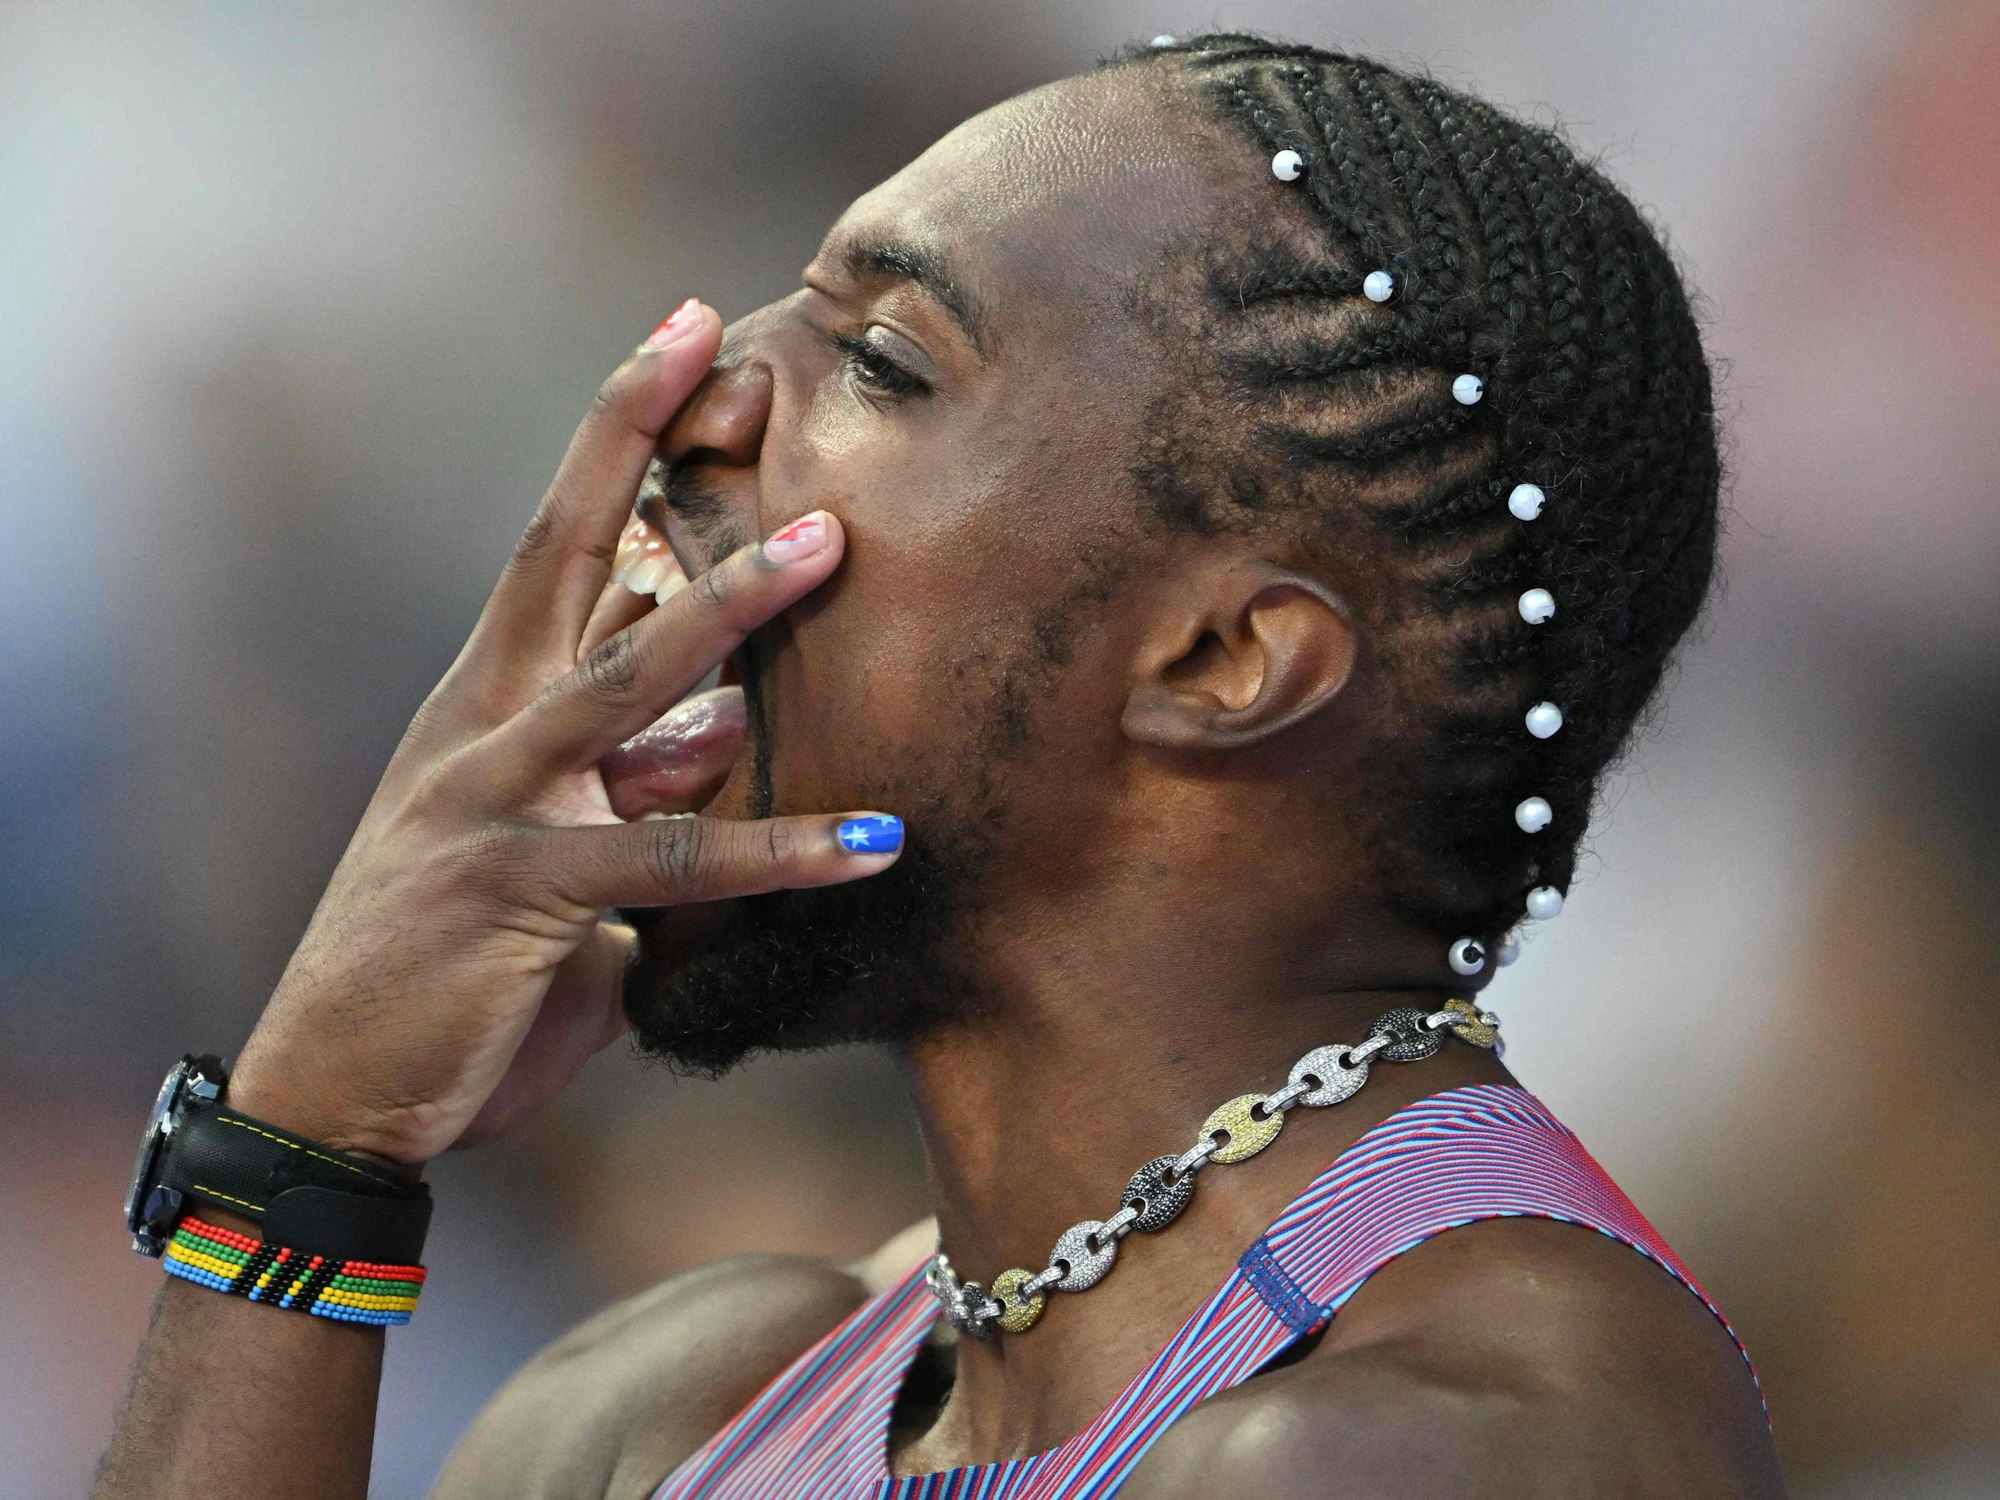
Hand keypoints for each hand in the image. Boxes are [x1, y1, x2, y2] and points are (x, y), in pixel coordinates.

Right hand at [228, 303, 899, 1167]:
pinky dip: (781, 851)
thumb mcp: (554, 848)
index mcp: (486, 700)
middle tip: (715, 336)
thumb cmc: (449, 960)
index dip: (615, 435)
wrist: (337, 1086)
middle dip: (636, 438)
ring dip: (728, 605)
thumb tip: (726, 719)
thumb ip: (636, 779)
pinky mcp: (519, 893)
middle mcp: (483, 724)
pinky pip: (672, 862)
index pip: (558, 540)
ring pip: (623, 678)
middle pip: (562, 550)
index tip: (679, 335)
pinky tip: (876, 841)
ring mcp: (494, 800)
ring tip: (827, 541)